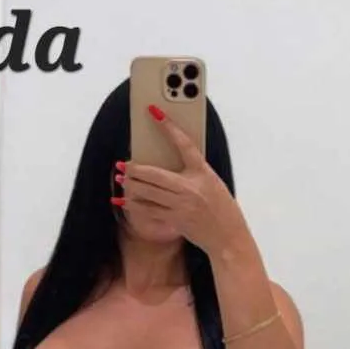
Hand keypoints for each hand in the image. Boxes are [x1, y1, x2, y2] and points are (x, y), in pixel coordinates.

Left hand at [113, 104, 250, 257]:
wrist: (228, 236)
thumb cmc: (220, 207)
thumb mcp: (211, 182)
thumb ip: (191, 172)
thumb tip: (163, 166)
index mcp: (202, 172)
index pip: (183, 143)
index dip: (168, 126)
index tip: (154, 112)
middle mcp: (190, 187)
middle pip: (154, 173)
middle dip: (134, 169)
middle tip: (122, 165)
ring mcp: (181, 205)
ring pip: (147, 192)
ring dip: (130, 186)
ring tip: (121, 180)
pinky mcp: (175, 220)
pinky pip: (148, 210)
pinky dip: (134, 205)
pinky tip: (124, 201)